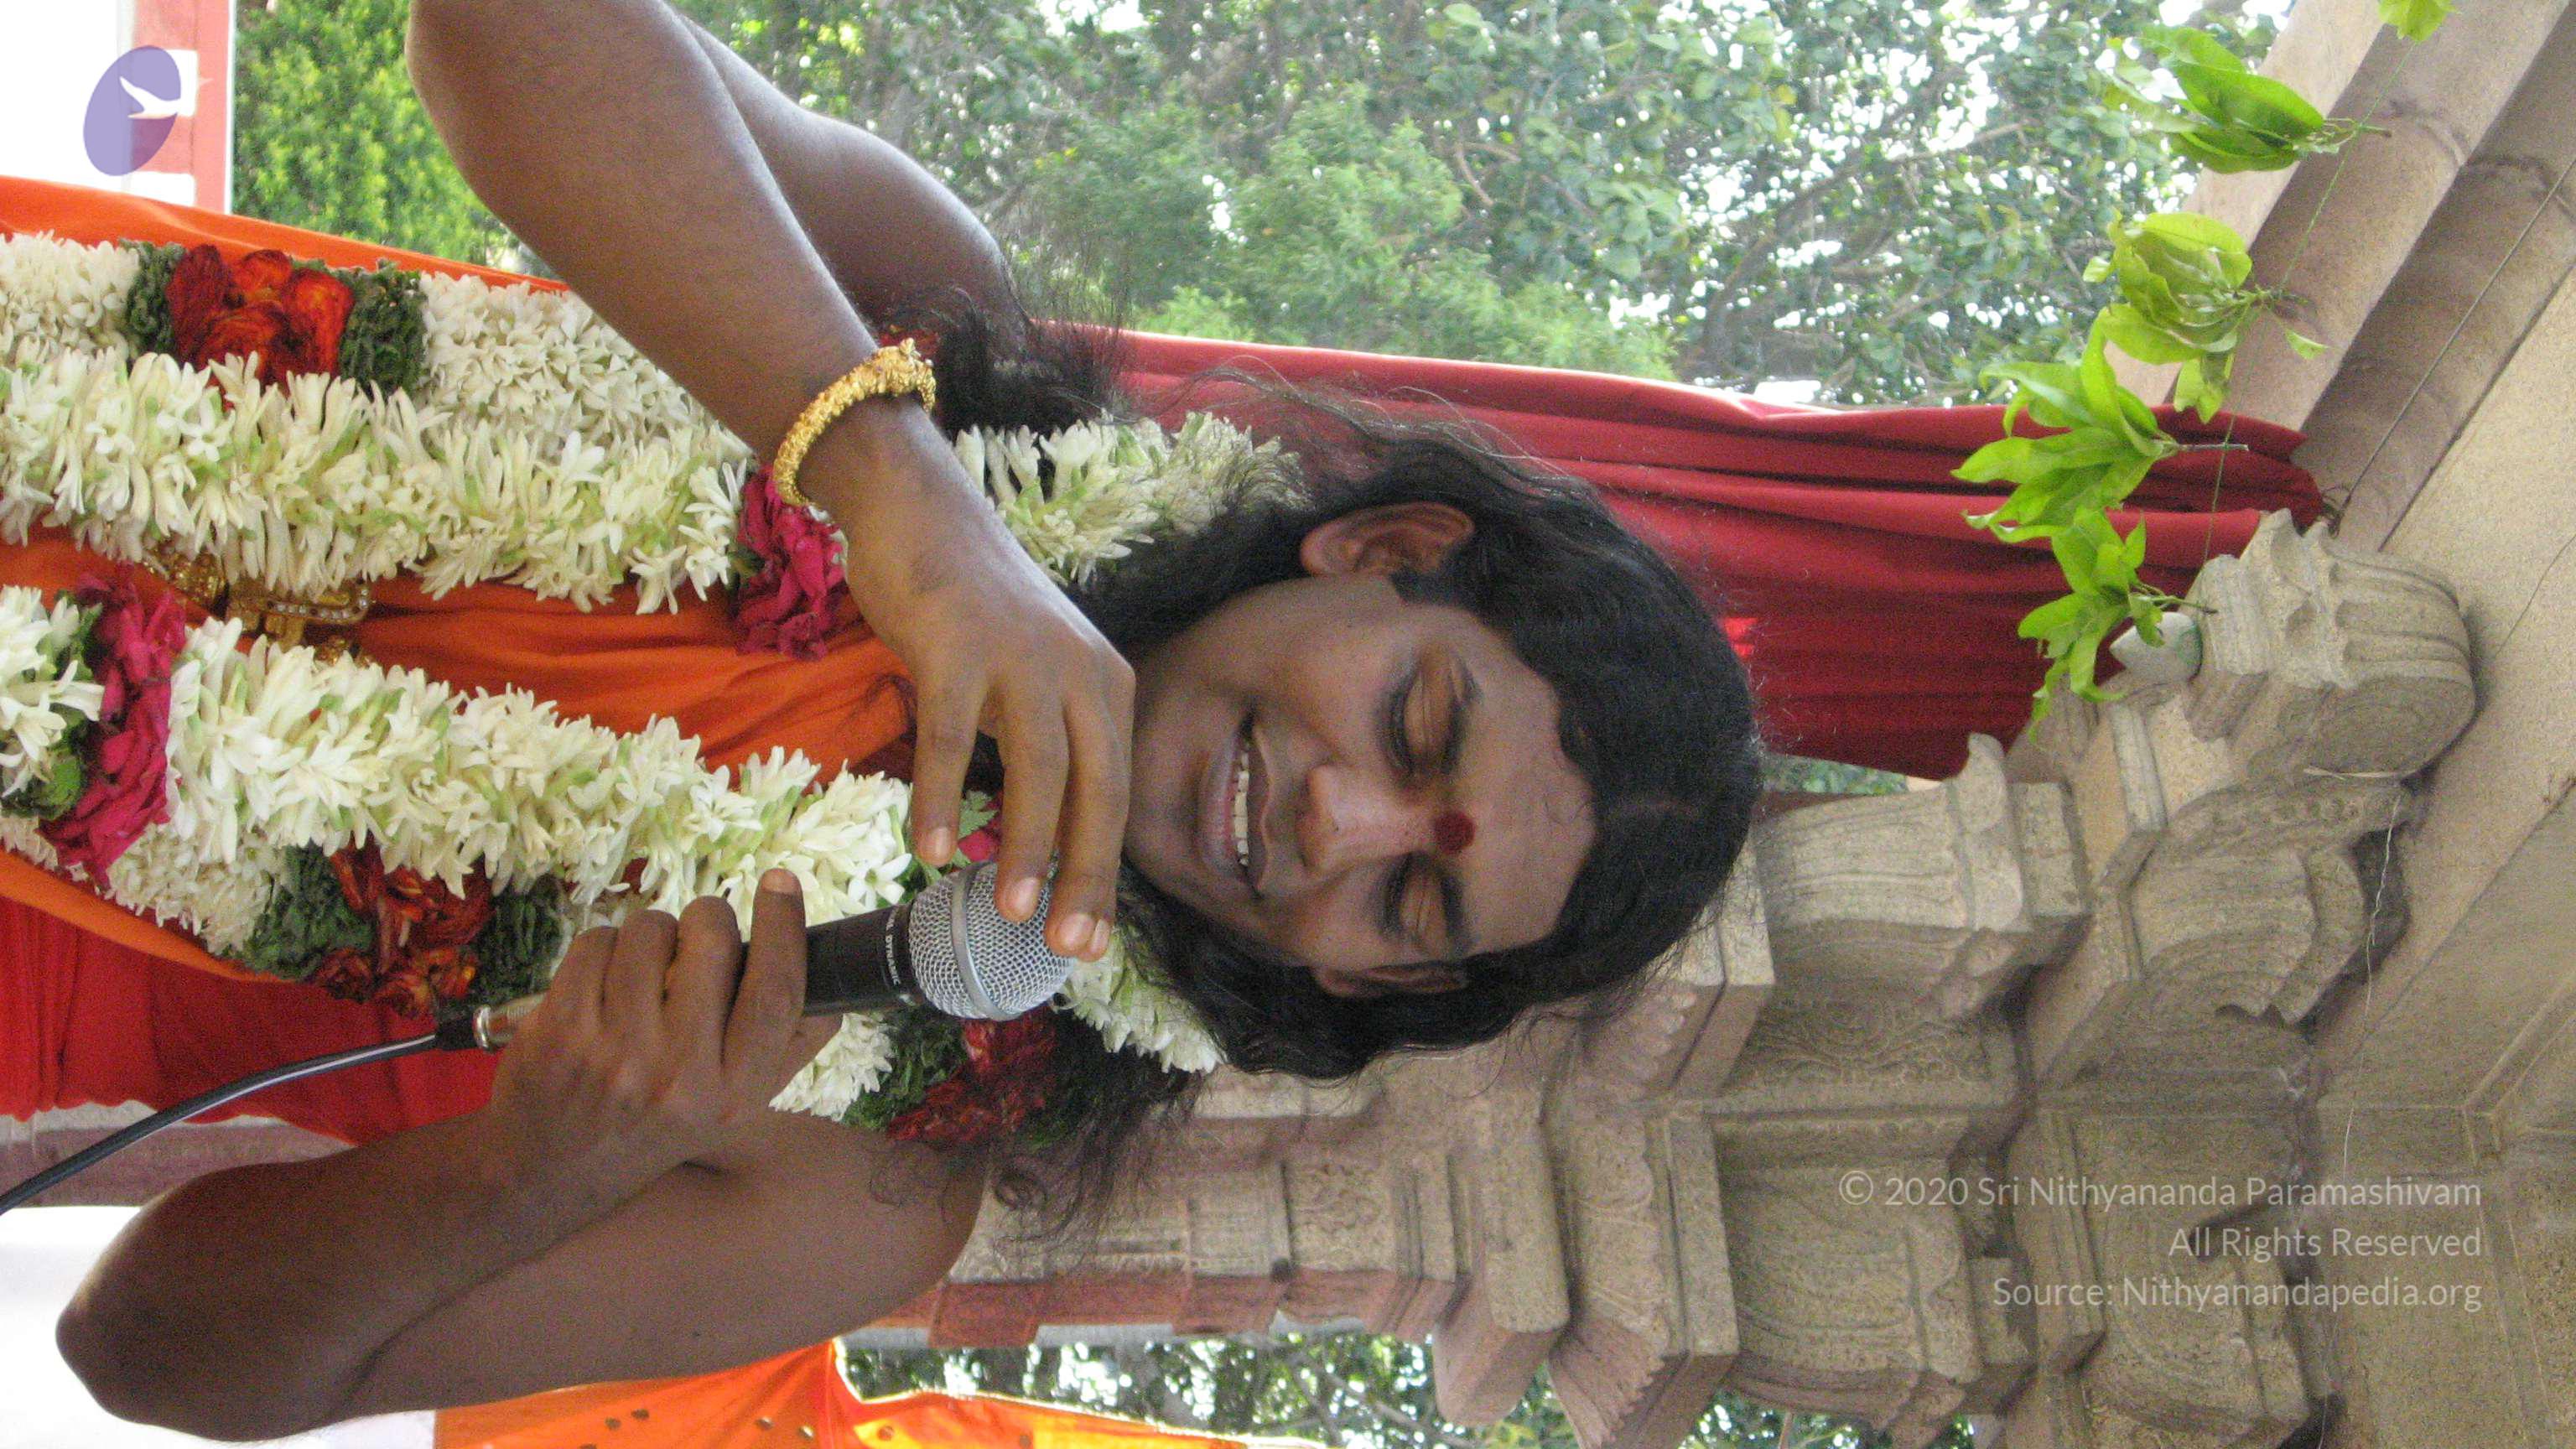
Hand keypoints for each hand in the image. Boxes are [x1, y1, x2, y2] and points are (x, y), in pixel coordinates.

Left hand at [478, 875, 836, 1185]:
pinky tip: (603, 981)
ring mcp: (615, 1051)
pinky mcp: (561, 1029)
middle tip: (700, 932)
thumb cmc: (658, 1123)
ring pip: (649, 932)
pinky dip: (604, 947)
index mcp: (735, 1092)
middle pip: (713, 944)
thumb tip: (834, 982)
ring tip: (647, 968)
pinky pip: (596, 943)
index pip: (775, 992)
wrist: (552, 1170)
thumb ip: (788, 1047)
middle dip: (708, 918)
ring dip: (651, 933)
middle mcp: (679, 1075)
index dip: (783, 927)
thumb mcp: (737, 1105)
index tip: (781, 883)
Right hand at [819, 408, 1130, 962]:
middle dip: (1085, 876)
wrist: (922, 511)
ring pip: (1039, 766)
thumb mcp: (1030, 681)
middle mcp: (1080, 669)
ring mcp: (1021, 654)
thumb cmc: (974, 613)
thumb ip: (1040, 751)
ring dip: (1028, 844)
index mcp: (1107, 686)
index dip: (1104, 873)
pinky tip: (930, 847)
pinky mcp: (957, 642)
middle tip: (1068, 947)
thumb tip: (1033, 850)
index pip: (1115, 795)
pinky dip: (940, 793)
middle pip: (1097, 789)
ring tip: (1010, 911)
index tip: (1086, 942)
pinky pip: (949, 733)